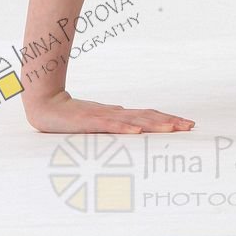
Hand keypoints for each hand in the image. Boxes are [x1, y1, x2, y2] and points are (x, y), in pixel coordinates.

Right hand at [24, 90, 195, 133]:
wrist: (44, 104)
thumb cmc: (72, 114)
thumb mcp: (98, 119)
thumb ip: (117, 121)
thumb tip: (137, 125)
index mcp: (119, 114)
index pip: (149, 115)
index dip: (169, 119)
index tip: (188, 124)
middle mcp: (116, 113)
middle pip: (148, 117)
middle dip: (170, 122)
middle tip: (191, 126)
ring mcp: (103, 116)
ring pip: (134, 120)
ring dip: (154, 125)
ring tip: (173, 128)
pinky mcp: (89, 121)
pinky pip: (110, 125)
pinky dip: (125, 128)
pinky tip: (137, 131)